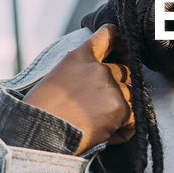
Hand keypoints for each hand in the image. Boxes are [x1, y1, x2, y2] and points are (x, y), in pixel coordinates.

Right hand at [23, 25, 134, 152]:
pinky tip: (107, 136)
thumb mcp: (55, 79)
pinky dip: (124, 129)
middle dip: (118, 87)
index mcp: (80, 57)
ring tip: (98, 126)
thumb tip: (94, 84)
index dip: (118, 40)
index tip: (122, 45)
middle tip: (100, 107)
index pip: (107, 36)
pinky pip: (133, 119)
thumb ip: (79, 73)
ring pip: (130, 96)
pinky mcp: (121, 108)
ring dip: (120, 110)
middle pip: (124, 72)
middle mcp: (99, 69)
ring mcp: (111, 88)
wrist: (41, 133)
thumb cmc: (40, 112)